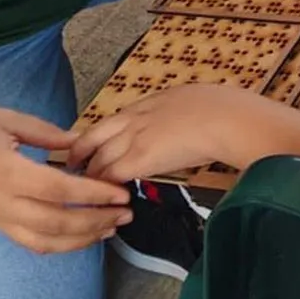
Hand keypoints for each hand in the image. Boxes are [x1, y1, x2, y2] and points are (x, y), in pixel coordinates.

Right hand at [0, 106, 132, 253]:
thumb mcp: (1, 118)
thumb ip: (44, 132)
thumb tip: (78, 143)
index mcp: (5, 172)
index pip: (59, 191)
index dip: (93, 194)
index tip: (119, 191)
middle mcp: (1, 202)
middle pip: (57, 224)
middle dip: (97, 222)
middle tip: (125, 213)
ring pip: (44, 241)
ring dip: (81, 239)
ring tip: (109, 228)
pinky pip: (28, 241)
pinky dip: (57, 243)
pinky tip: (77, 234)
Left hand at [68, 84, 287, 181]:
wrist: (225, 117)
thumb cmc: (220, 108)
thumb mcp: (191, 101)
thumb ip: (176, 112)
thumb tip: (181, 121)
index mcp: (147, 104)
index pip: (110, 122)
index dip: (96, 137)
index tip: (89, 147)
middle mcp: (134, 118)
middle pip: (93, 137)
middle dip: (79, 154)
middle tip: (74, 168)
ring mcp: (134, 138)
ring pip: (98, 158)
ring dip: (91, 176)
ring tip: (87, 190)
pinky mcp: (140, 158)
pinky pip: (111, 175)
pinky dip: (105, 187)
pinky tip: (106, 197)